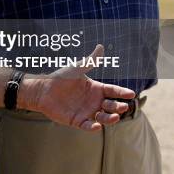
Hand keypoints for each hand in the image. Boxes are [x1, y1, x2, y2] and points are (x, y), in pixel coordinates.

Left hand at [19, 45, 135, 130]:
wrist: (42, 89)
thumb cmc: (60, 77)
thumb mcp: (76, 69)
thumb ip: (90, 60)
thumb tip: (100, 46)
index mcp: (96, 89)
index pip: (113, 91)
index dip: (122, 92)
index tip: (131, 93)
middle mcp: (94, 101)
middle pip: (111, 106)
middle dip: (118, 107)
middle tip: (122, 106)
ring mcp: (87, 112)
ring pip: (104, 118)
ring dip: (110, 118)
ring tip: (114, 116)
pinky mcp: (78, 121)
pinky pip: (88, 125)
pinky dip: (93, 127)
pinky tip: (96, 125)